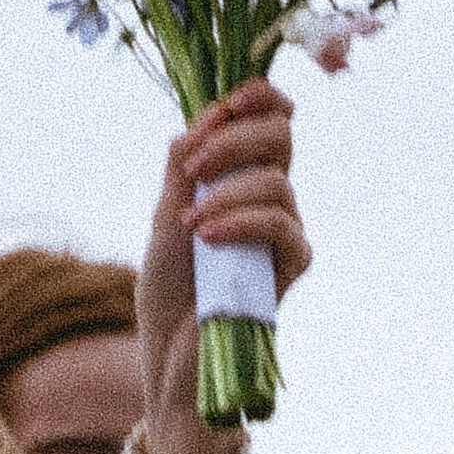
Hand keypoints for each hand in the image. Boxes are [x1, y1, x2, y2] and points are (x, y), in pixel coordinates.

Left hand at [135, 86, 310, 453]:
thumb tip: (202, 118)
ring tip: (191, 225)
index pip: (269, 118)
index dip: (255, 97)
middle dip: (236, 136)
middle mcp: (270, 199)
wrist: (171, 355)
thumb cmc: (167, 292)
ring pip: (276, 181)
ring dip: (228, 191)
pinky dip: (242, 222)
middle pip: (281, 134)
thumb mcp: (163, 217)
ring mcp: (282, 233)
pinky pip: (281, 227)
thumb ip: (181, 167)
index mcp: (241, 178)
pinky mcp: (289, 269)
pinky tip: (208, 237)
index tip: (223, 103)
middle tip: (195, 165)